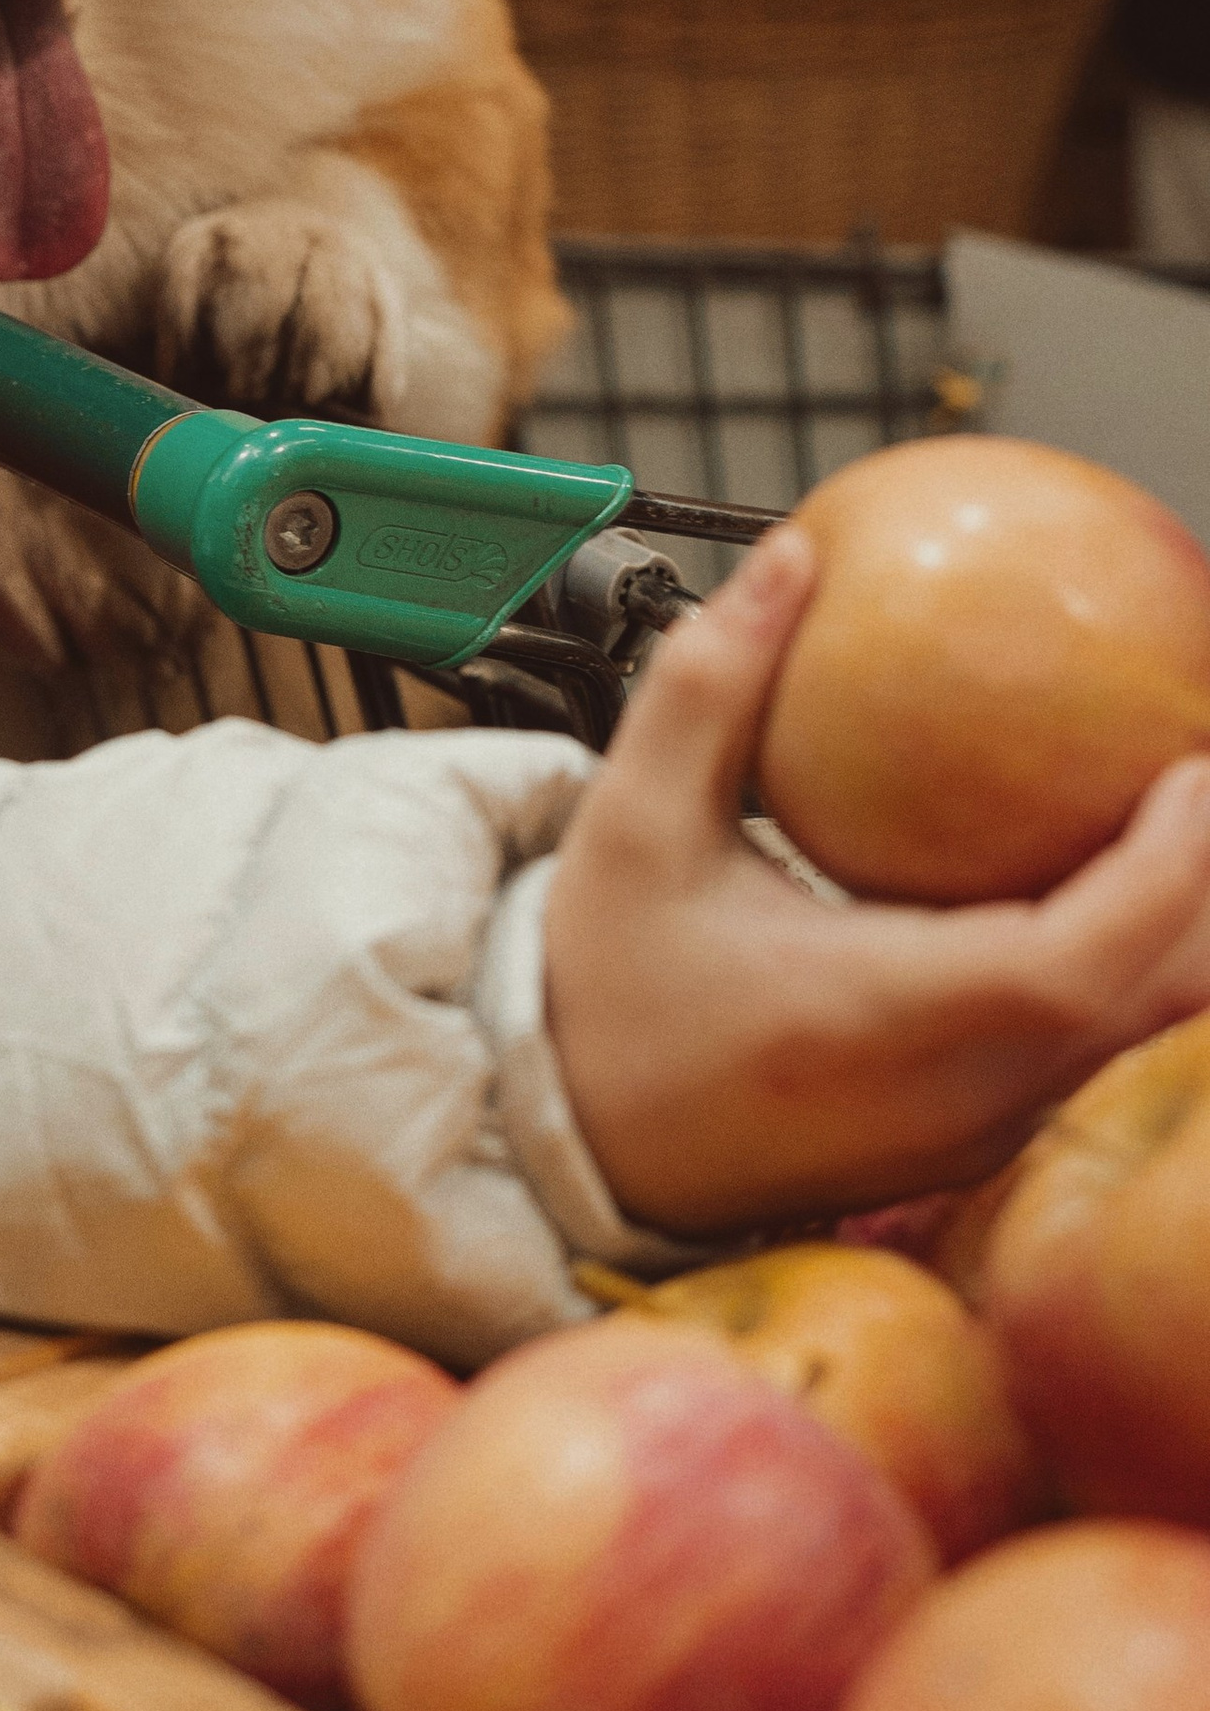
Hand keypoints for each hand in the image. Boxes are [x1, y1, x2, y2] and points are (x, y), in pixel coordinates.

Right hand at [546, 521, 1209, 1234]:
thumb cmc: (598, 994)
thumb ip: (708, 687)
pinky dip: (1134, 980)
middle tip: (1196, 769)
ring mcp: (972, 1140)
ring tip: (1178, 823)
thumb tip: (789, 559)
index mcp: (880, 1019)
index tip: (1190, 767)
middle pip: (1155, 1008)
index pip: (1078, 959)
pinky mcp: (970, 1151)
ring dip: (1179, 939)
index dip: (1168, 871)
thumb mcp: (632, 825)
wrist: (566, 1144)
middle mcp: (952, 1099)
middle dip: (1207, 892)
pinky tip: (1116, 892)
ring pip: (1140, 1048)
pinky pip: (1092, 1063)